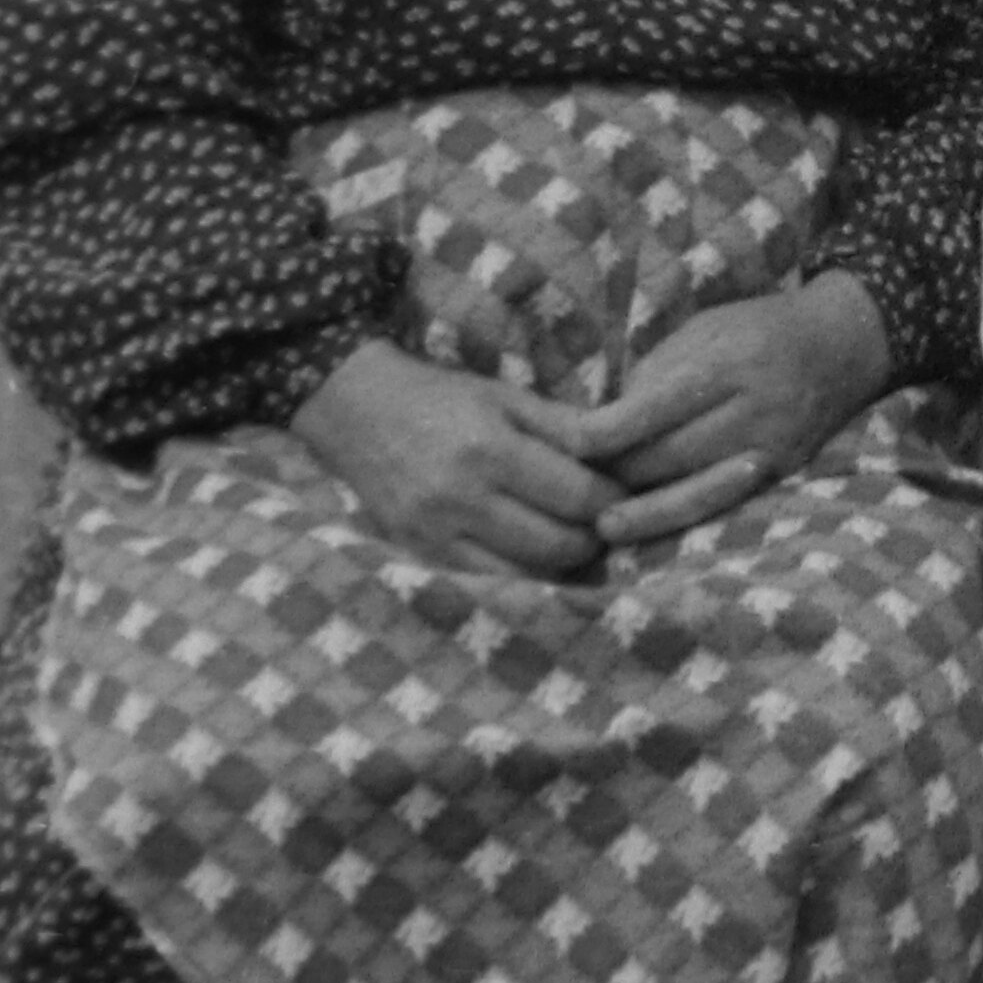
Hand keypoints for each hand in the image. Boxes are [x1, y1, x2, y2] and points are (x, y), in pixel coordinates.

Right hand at [289, 337, 617, 579]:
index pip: (579, 497)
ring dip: (559, 566)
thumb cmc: (441, 398)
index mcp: (491, 450)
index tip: (623, 496)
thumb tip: (627, 453)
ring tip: (569, 542)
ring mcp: (434, 536)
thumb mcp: (506, 397)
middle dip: (593, 538)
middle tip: (601, 523)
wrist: (355, 410)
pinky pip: (485, 585)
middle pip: (558, 545)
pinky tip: (530, 558)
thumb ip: (566, 427)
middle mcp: (461, 499)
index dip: (614, 502)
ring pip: (525, 576)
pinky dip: (518, 578)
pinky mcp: (417, 557)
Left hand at [545, 276, 906, 546]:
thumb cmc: (758, 328)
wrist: (842, 345)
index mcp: (729, 362)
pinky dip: (684, 515)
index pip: (655, 408)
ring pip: (695, 491)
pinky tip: (652, 526)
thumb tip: (606, 425)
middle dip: (617, 474)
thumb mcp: (704, 329)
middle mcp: (754, 408)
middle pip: (670, 456)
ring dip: (645, 510)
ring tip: (603, 527)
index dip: (606, 432)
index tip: (568, 444)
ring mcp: (773, 446)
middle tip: (570, 485)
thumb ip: (658, 374)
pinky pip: (725, 503)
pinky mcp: (783, 473)